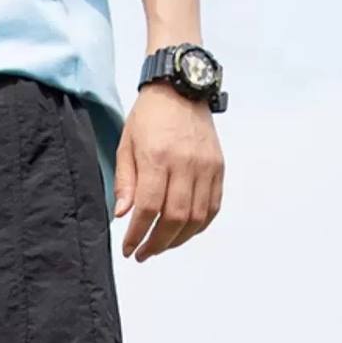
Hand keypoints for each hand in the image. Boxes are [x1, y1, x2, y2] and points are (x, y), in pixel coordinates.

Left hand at [114, 84, 224, 261]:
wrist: (180, 88)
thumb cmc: (149, 117)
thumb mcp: (126, 145)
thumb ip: (125, 182)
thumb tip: (123, 215)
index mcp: (157, 157)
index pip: (148, 208)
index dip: (137, 234)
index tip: (128, 249)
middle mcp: (185, 163)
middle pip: (174, 218)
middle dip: (157, 243)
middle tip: (143, 253)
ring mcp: (206, 167)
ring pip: (196, 218)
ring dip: (177, 239)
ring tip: (160, 246)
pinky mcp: (218, 168)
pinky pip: (213, 207)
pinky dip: (198, 226)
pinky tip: (183, 232)